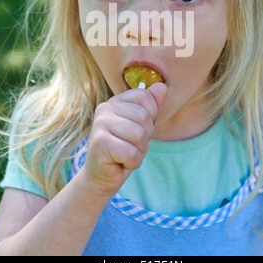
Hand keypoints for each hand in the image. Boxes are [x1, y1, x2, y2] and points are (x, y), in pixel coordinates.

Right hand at [83, 82, 166, 196]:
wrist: (102, 176)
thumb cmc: (124, 150)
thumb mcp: (142, 126)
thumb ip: (151, 106)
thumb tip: (162, 86)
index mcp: (116, 101)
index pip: (145, 97)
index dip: (150, 117)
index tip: (138, 130)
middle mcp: (105, 108)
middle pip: (144, 117)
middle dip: (145, 138)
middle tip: (130, 146)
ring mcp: (100, 124)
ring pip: (139, 135)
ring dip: (138, 151)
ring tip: (125, 154)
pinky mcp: (99, 143)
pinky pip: (131, 153)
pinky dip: (132, 162)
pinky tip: (120, 162)